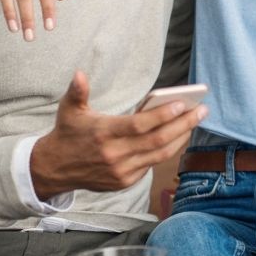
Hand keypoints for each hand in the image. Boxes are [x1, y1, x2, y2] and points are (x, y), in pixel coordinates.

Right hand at [30, 71, 207, 196]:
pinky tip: (179, 137)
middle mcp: (114, 155)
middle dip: (183, 125)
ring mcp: (121, 171)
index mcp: (102, 133)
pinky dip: (168, 151)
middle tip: (202, 110)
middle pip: (157, 141)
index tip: (182, 104)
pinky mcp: (124, 182)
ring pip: (159, 155)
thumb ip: (77, 91)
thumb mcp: (69, 110)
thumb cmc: (67, 134)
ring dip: (181, 138)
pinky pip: (152, 165)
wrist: (54, 169)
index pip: (139, 125)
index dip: (162, 115)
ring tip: (195, 122)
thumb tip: (80, 74)